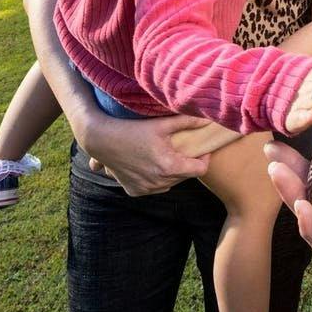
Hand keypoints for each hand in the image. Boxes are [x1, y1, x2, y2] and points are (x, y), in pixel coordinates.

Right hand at [79, 111, 213, 194]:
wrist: (101, 139)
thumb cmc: (133, 129)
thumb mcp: (162, 124)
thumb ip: (187, 122)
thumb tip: (209, 120)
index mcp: (169, 167)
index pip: (200, 169)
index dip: (203, 158)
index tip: (201, 149)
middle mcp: (159, 182)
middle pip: (184, 176)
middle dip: (186, 164)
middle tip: (181, 149)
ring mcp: (146, 189)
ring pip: (170, 183)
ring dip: (170, 173)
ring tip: (165, 156)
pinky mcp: (134, 191)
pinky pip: (153, 187)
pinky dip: (155, 179)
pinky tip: (149, 165)